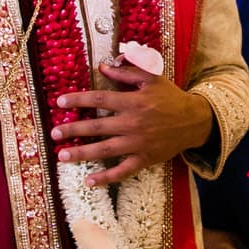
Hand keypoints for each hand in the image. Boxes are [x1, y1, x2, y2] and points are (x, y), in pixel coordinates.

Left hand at [51, 61, 215, 185]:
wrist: (194, 121)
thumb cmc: (170, 97)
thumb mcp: (152, 78)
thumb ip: (128, 72)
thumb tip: (104, 67)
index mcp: (134, 102)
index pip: (100, 100)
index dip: (79, 100)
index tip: (60, 102)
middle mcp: (133, 123)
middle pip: (97, 127)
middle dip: (73, 130)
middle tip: (54, 133)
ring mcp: (138, 144)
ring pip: (105, 150)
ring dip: (82, 154)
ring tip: (62, 156)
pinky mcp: (144, 159)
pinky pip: (123, 171)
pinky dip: (106, 178)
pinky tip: (89, 182)